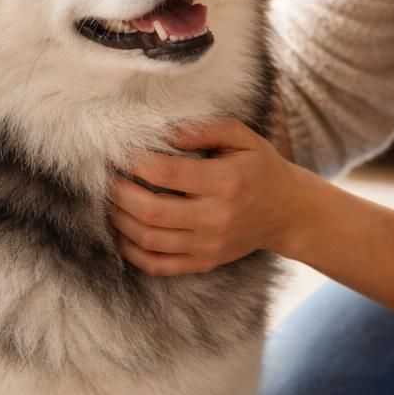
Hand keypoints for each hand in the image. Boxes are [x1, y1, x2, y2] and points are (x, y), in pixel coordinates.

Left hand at [108, 117, 302, 275]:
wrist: (287, 212)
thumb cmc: (259, 167)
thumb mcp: (241, 137)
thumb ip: (202, 129)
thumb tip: (162, 131)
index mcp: (225, 182)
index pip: (166, 173)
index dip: (135, 162)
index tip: (119, 152)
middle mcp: (216, 218)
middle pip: (151, 211)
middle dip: (119, 193)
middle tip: (106, 178)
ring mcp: (209, 245)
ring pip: (148, 239)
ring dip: (119, 220)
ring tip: (111, 201)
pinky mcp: (204, 262)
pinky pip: (157, 265)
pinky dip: (131, 252)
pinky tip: (123, 232)